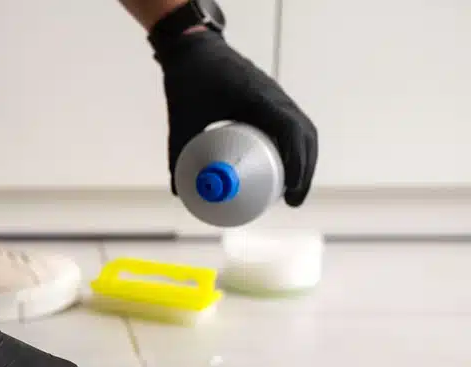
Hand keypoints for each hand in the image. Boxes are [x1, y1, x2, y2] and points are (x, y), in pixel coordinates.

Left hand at [153, 28, 317, 206]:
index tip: (290, 192)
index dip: (297, 163)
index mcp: (258, 98)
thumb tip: (180, 192)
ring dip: (304, 160)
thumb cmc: (188, 80)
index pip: (291, 131)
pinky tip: (285, 170)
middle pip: (305, 135)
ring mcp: (276, 96)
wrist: (194, 48)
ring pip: (303, 130)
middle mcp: (274, 96)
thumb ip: (178, 155)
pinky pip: (292, 125)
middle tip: (292, 201)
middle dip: (305, 170)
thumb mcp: (181, 119)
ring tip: (292, 192)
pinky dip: (294, 148)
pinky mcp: (271, 99)